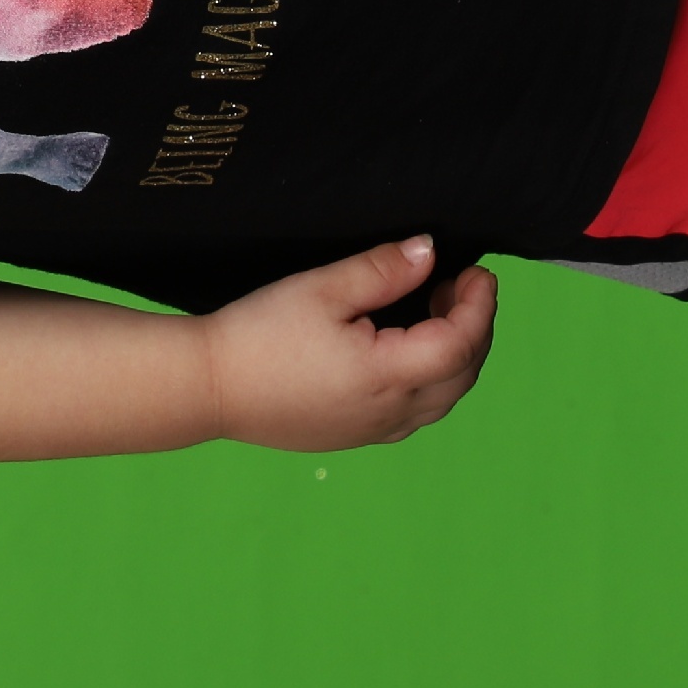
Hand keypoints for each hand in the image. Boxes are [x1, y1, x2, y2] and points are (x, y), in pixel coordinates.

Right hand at [198, 236, 499, 451]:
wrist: (208, 387)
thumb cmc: (258, 334)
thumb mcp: (321, 288)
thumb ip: (382, 270)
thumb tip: (429, 251)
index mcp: (387, 375)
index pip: (461, 343)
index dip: (480, 306)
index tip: (478, 272)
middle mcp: (389, 413)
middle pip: (462, 375)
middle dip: (474, 328)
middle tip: (458, 284)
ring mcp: (373, 431)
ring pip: (442, 398)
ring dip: (454, 355)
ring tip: (434, 312)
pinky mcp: (353, 436)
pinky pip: (414, 412)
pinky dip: (430, 379)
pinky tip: (404, 350)